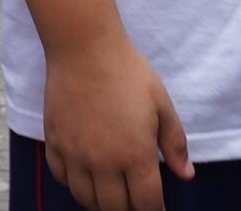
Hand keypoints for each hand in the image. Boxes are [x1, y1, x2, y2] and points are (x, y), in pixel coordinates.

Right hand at [42, 34, 192, 210]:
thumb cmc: (127, 71)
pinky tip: (84, 174)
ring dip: (100, 202)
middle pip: (115, 208)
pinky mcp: (54, 142)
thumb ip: (174, 143)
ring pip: (85, 198)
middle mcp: (103, 162)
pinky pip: (61, 177)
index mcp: (134, 155)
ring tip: (110, 193)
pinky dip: (74, 183)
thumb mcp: (161, 104)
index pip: (145, 203)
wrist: (84, 47)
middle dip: (128, 209)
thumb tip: (186, 175)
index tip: (156, 209)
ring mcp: (75, 154)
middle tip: (134, 200)